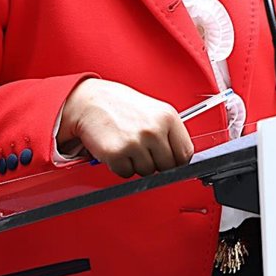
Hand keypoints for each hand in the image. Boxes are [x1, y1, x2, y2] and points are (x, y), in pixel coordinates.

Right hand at [57, 79, 193, 177]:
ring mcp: (136, 142)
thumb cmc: (121, 105)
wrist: (90, 101)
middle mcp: (154, 129)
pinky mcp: (117, 154)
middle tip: (143, 149)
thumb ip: (169, 132)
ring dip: (137, 164)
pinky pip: (126, 173)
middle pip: (168, 166)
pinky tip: (117, 149)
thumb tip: (180, 158)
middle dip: (156, 162)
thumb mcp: (154, 111)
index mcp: (168, 117)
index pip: (185, 153)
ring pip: (147, 171)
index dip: (177, 160)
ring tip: (128, 145)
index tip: (170, 160)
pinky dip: (120, 166)